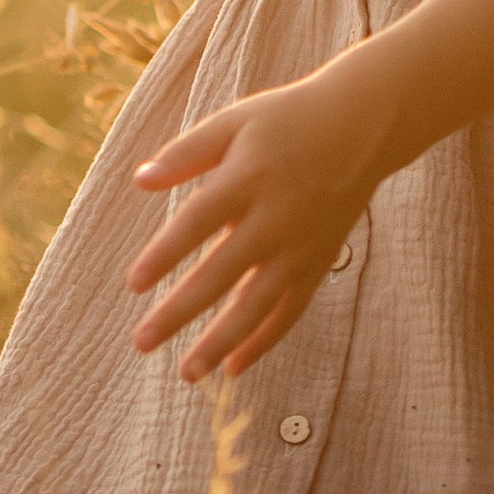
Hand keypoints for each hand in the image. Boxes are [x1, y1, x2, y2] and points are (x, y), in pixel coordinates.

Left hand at [127, 62, 385, 380]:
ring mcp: (300, 247)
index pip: (198, 221)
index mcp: (248, 177)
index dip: (165, 254)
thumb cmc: (286, 120)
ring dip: (221, 341)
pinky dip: (263, 341)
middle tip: (142, 342)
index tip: (133, 284)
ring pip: (258, 305)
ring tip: (188, 372)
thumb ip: (186, 153)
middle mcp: (275, 218)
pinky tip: (232, 367)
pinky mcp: (318, 263)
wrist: (360, 126)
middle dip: (180, 311)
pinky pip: (290, 312)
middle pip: (222, 273)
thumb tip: (139, 181)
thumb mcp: (234, 122)